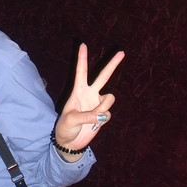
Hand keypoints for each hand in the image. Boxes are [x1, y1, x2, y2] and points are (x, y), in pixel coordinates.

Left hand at [53, 43, 123, 160]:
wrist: (70, 142)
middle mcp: (90, 94)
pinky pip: (108, 113)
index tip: (82, 45)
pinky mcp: (103, 115)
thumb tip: (101, 114)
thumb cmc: (65, 128)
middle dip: (113, 64)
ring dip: (103, 107)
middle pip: (104, 76)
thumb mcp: (70, 120)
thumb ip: (86, 116)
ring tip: (92, 116)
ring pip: (110, 99)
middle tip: (122, 52)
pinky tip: (94, 124)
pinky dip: (102, 119)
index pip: (81, 72)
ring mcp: (97, 104)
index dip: (82, 59)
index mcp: (78, 91)